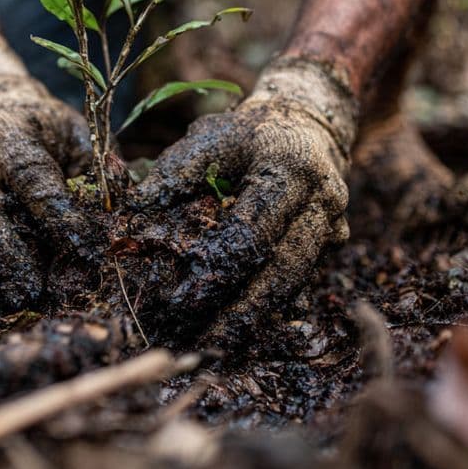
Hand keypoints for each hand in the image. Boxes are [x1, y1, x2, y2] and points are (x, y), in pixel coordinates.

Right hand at [0, 34, 92, 311]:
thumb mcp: (74, 128)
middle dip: (8, 258)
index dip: (61, 221)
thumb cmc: (39, 122)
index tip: (86, 252)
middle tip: (33, 294)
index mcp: (10, 139)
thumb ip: (98, 163)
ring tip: (18, 301)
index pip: (35, 185)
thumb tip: (122, 198)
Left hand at [130, 57, 357, 326]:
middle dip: (244, 312)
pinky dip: (269, 306)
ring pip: (295, 283)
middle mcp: (321, 203)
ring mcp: (332, 226)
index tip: (181, 293)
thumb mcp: (212, 136)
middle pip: (283, 270)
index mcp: (290, 171)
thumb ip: (177, 171)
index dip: (217, 266)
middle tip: (204, 345)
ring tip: (217, 346)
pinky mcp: (331, 243)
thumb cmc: (250, 131)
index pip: (253, 231)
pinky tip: (239, 330)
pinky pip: (300, 281)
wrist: (309, 122)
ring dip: (257, 318)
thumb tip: (135, 207)